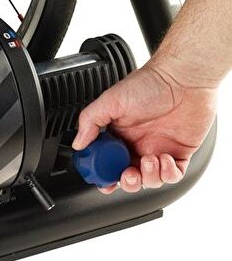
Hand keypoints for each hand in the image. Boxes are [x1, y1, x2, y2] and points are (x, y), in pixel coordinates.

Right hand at [72, 60, 216, 193]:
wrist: (183, 78)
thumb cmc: (149, 83)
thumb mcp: (110, 101)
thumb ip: (89, 121)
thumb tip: (78, 143)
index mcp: (118, 135)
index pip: (106, 163)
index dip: (104, 175)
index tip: (102, 177)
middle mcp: (136, 144)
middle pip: (127, 177)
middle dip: (126, 182)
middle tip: (127, 173)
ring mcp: (157, 149)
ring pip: (149, 180)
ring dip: (148, 176)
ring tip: (149, 160)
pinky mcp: (179, 152)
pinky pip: (173, 175)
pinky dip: (168, 174)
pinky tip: (164, 159)